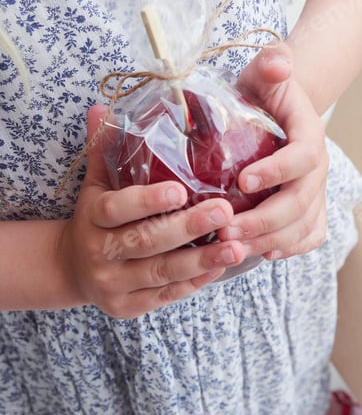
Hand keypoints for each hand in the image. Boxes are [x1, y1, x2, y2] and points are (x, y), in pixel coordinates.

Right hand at [58, 106, 246, 317]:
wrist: (72, 269)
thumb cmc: (95, 217)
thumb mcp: (95, 183)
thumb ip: (104, 149)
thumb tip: (103, 106)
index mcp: (92, 218)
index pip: (118, 209)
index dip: (147, 201)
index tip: (180, 190)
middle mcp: (100, 253)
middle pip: (146, 242)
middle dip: (187, 229)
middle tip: (224, 211)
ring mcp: (113, 284)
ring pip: (161, 272)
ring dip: (201, 260)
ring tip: (236, 246)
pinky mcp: (129, 307)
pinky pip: (166, 295)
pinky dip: (195, 282)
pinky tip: (222, 267)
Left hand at [219, 43, 328, 258]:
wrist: (282, 108)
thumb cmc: (267, 91)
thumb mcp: (265, 71)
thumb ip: (272, 63)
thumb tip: (278, 64)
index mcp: (309, 133)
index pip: (303, 156)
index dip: (278, 171)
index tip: (242, 180)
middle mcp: (318, 165)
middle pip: (301, 200)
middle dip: (265, 220)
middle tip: (227, 230)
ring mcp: (316, 189)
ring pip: (304, 224)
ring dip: (270, 240)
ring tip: (234, 246)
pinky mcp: (310, 206)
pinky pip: (310, 234)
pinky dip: (291, 248)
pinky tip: (263, 253)